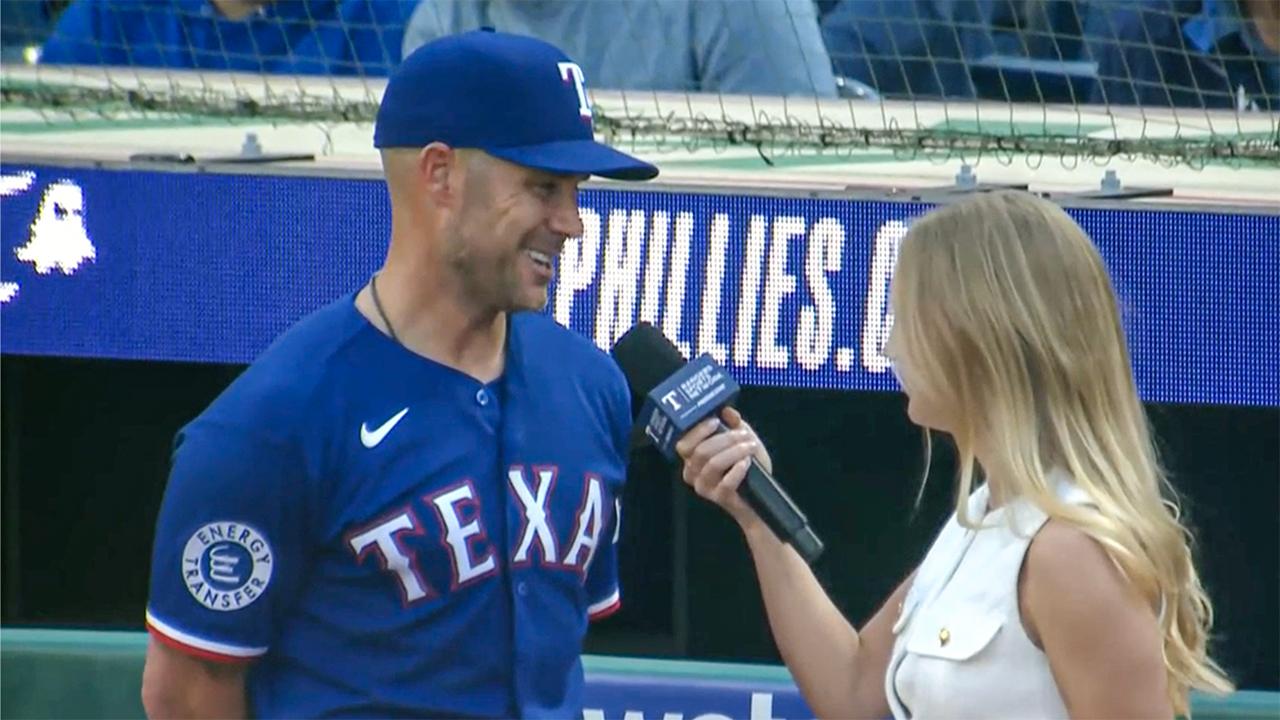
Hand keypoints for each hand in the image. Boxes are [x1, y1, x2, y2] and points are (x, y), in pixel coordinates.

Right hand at [673, 406, 772, 530]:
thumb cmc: (747, 466)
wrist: (761, 496)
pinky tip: (746, 463)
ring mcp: (704, 487)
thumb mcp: (742, 439)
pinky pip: (725, 482)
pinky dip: (738, 470)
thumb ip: (734, 424)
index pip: (683, 444)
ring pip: (713, 464)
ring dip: (735, 451)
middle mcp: (693, 473)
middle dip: (724, 439)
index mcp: (692, 457)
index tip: (716, 421)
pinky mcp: (719, 498)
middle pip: (700, 452)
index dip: (697, 431)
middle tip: (743, 434)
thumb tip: (727, 410)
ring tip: (750, 447)